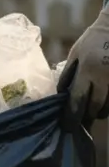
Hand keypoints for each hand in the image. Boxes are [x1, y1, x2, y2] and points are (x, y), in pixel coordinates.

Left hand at [58, 9, 108, 125]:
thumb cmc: (94, 40)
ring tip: (93, 111)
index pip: (77, 99)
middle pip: (95, 107)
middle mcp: (105, 77)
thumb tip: (61, 95)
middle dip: (87, 117)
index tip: (67, 126)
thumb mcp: (76, 54)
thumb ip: (68, 75)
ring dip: (100, 111)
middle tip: (80, 122)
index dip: (71, 116)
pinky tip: (104, 99)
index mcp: (88, 70)